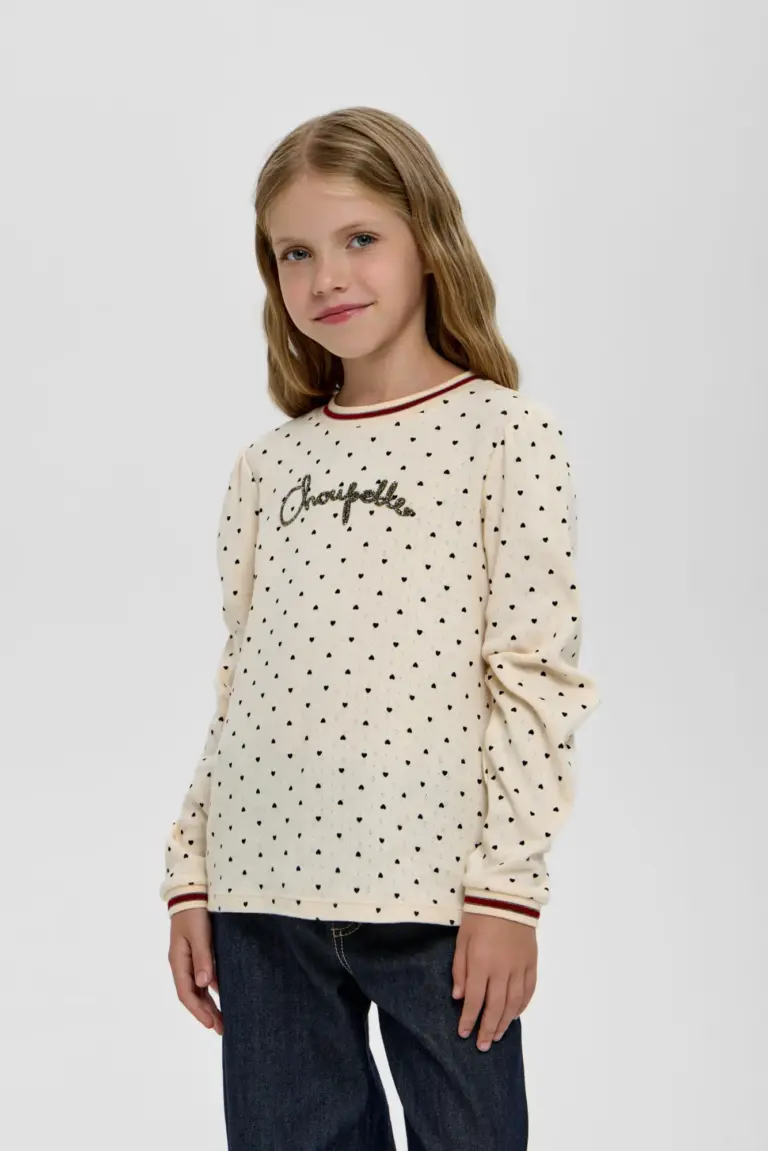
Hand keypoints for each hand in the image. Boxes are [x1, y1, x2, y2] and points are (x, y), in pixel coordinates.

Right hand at [168, 907, 223, 1034]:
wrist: (193, 892)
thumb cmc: (195, 912)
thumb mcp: (199, 934)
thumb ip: (203, 958)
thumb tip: (204, 984)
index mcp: (178, 961)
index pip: (186, 993)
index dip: (198, 1011)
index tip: (211, 1024)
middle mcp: (182, 963)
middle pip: (193, 994)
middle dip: (206, 1013)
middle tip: (221, 1029)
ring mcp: (190, 959)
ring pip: (199, 988)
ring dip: (210, 1003)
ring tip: (223, 1019)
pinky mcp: (199, 952)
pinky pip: (205, 976)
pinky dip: (213, 988)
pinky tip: (224, 995)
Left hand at [452, 913, 536, 1049]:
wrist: (507, 897)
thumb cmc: (478, 917)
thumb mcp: (462, 940)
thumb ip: (460, 970)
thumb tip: (458, 997)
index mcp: (481, 963)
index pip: (475, 1000)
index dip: (469, 1020)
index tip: (464, 1033)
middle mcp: (502, 970)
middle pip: (496, 1007)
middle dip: (487, 1029)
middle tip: (482, 1045)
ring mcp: (519, 968)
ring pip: (514, 1003)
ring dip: (505, 1022)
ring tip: (496, 1035)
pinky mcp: (532, 963)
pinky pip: (528, 991)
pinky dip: (522, 1006)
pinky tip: (514, 1016)